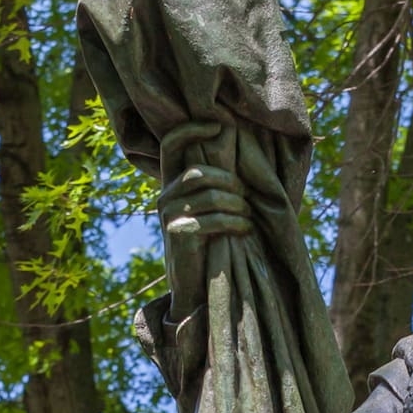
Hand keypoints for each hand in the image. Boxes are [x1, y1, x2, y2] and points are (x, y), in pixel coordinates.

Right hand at [158, 122, 251, 320]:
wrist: (197, 288)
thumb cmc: (212, 244)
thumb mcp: (212, 210)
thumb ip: (217, 185)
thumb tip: (239, 153)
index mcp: (173, 184)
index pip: (171, 144)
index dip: (191, 128)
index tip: (218, 125)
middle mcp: (165, 195)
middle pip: (202, 172)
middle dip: (232, 183)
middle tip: (247, 201)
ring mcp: (168, 214)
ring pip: (211, 194)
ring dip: (239, 205)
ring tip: (248, 218)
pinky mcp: (177, 233)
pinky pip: (213, 218)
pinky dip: (237, 223)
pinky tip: (245, 230)